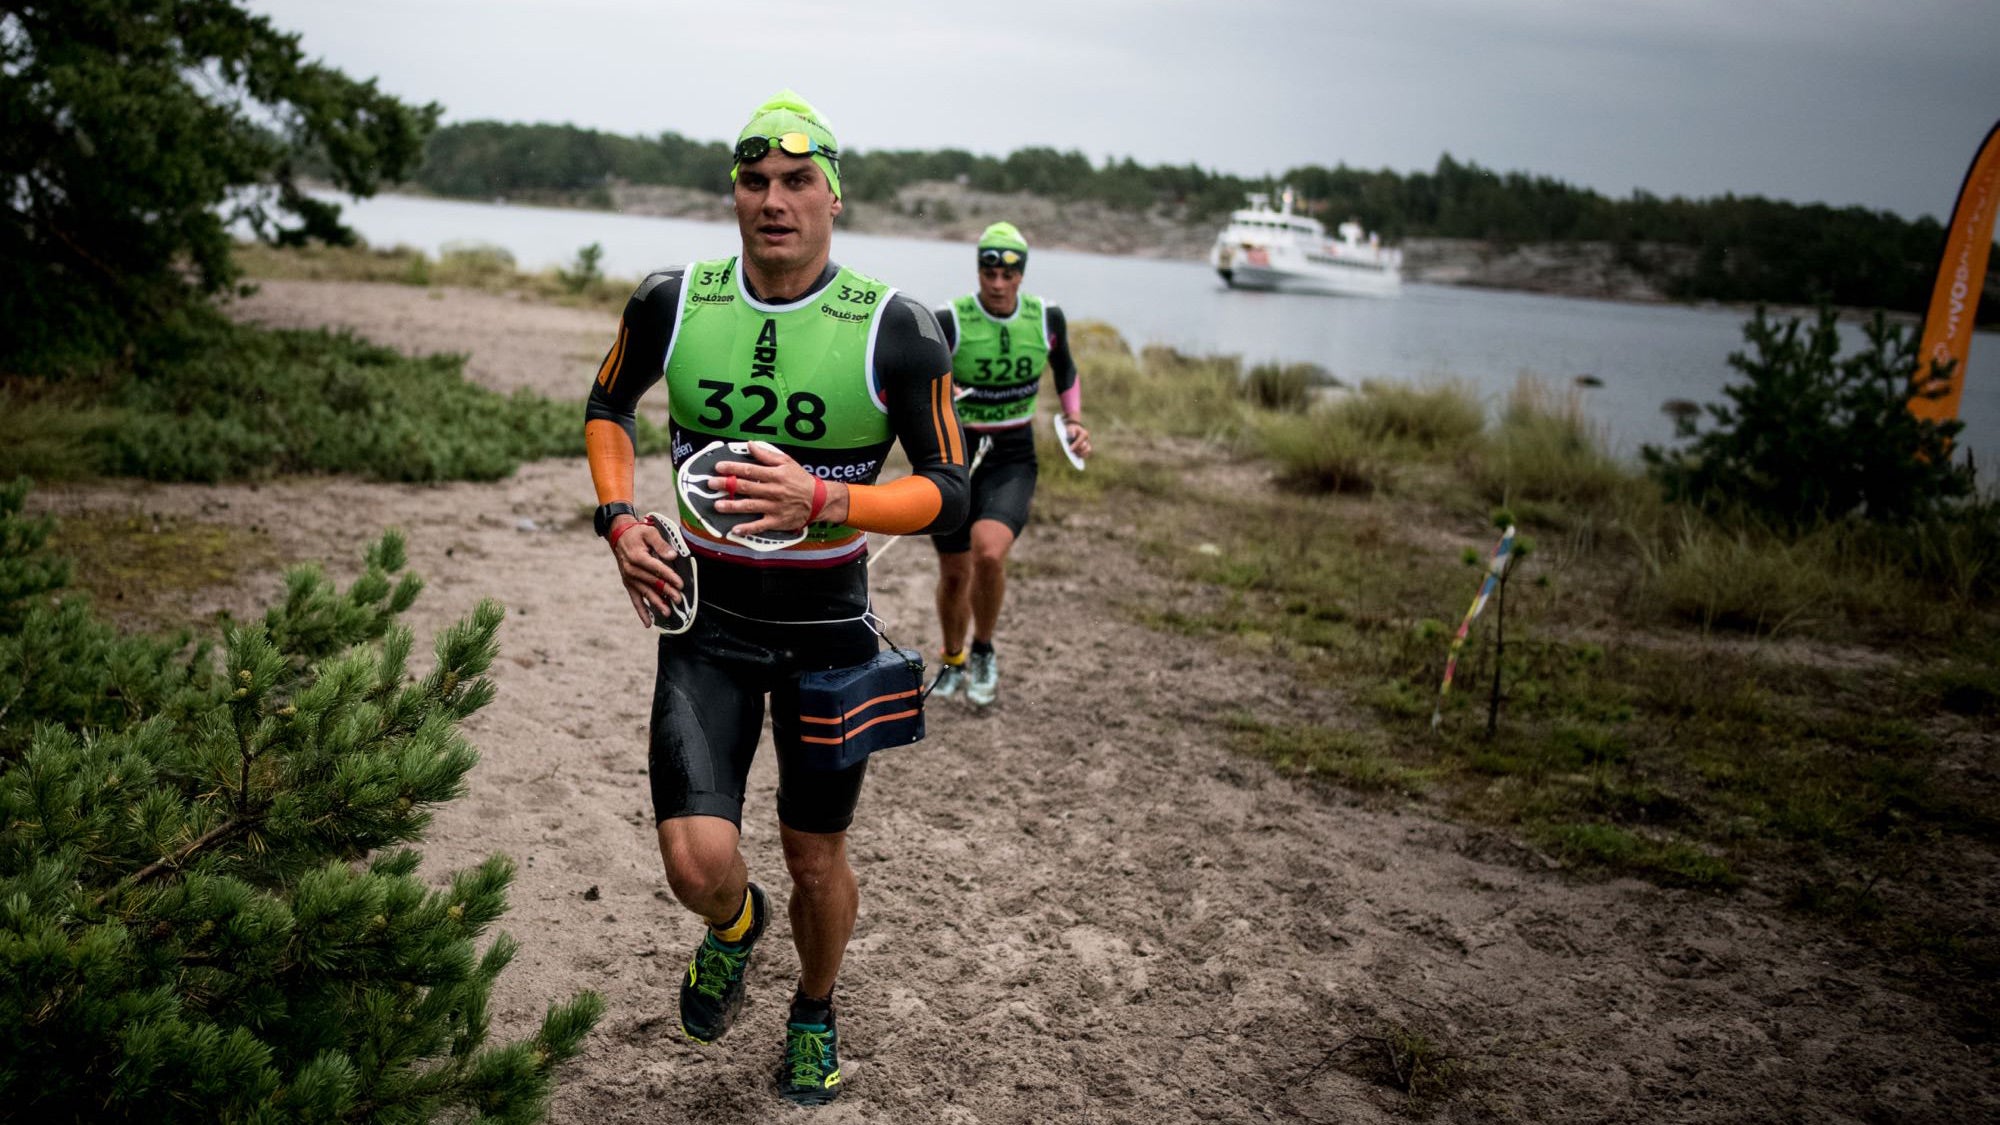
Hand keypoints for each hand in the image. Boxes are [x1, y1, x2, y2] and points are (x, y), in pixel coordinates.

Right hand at [608, 516, 684, 626]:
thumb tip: (672, 555)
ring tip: (667, 612)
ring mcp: (629, 579)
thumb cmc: (637, 534)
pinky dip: (641, 612)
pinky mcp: (628, 584)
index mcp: (637, 557)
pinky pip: (635, 600)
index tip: (680, 584)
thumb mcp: (650, 532)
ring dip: (656, 603)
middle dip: (666, 592)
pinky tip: (648, 623)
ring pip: (645, 593)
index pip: (656, 569)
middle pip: (652, 582)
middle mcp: (631, 570)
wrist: (619, 535)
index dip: (669, 577)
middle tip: (678, 599)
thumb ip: (661, 544)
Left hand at [711, 441, 847, 534]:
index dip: (733, 468)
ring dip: (732, 506)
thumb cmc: (801, 480)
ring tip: (717, 505)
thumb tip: (750, 445)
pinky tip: (734, 529)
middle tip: (711, 483)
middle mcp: (773, 491)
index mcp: (775, 475)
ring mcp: (774, 507)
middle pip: (746, 487)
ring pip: (750, 506)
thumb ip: (767, 455)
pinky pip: (760, 526)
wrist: (819, 500)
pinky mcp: (777, 521)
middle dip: (727, 485)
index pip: (750, 470)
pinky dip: (747, 528)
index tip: (719, 467)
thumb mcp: (787, 462)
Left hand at [1063, 417, 1092, 458]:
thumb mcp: (1070, 428)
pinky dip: (1083, 456)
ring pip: (1088, 450)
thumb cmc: (1071, 429)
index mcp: (1084, 433)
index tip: (1069, 450)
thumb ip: (1071, 431)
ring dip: (1081, 453)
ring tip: (1075, 456)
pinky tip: (1077, 458)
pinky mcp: (1085, 448)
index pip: (1080, 441)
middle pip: (1084, 446)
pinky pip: (1086, 453)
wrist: (1074, 430)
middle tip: (1071, 452)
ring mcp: (1087, 443)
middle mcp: (1087, 439)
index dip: (1075, 446)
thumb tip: (1073, 436)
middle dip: (1077, 449)